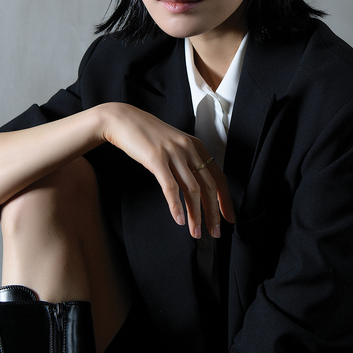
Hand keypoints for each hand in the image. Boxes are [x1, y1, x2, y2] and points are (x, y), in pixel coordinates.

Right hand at [97, 102, 235, 237]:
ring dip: (196, 215)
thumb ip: (186, 160)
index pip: (218, 177)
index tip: (228, 218)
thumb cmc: (147, 136)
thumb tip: (196, 187)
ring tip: (196, 232)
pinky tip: (179, 219)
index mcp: (196, 146)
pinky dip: (176, 206)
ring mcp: (173, 153)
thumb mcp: (174, 144)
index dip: (225, 199)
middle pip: (209, 186)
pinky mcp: (156, 159)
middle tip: (214, 233)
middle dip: (213, 213)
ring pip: (192, 190)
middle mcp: (188, 149)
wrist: (123, 120)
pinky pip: (170, 187)